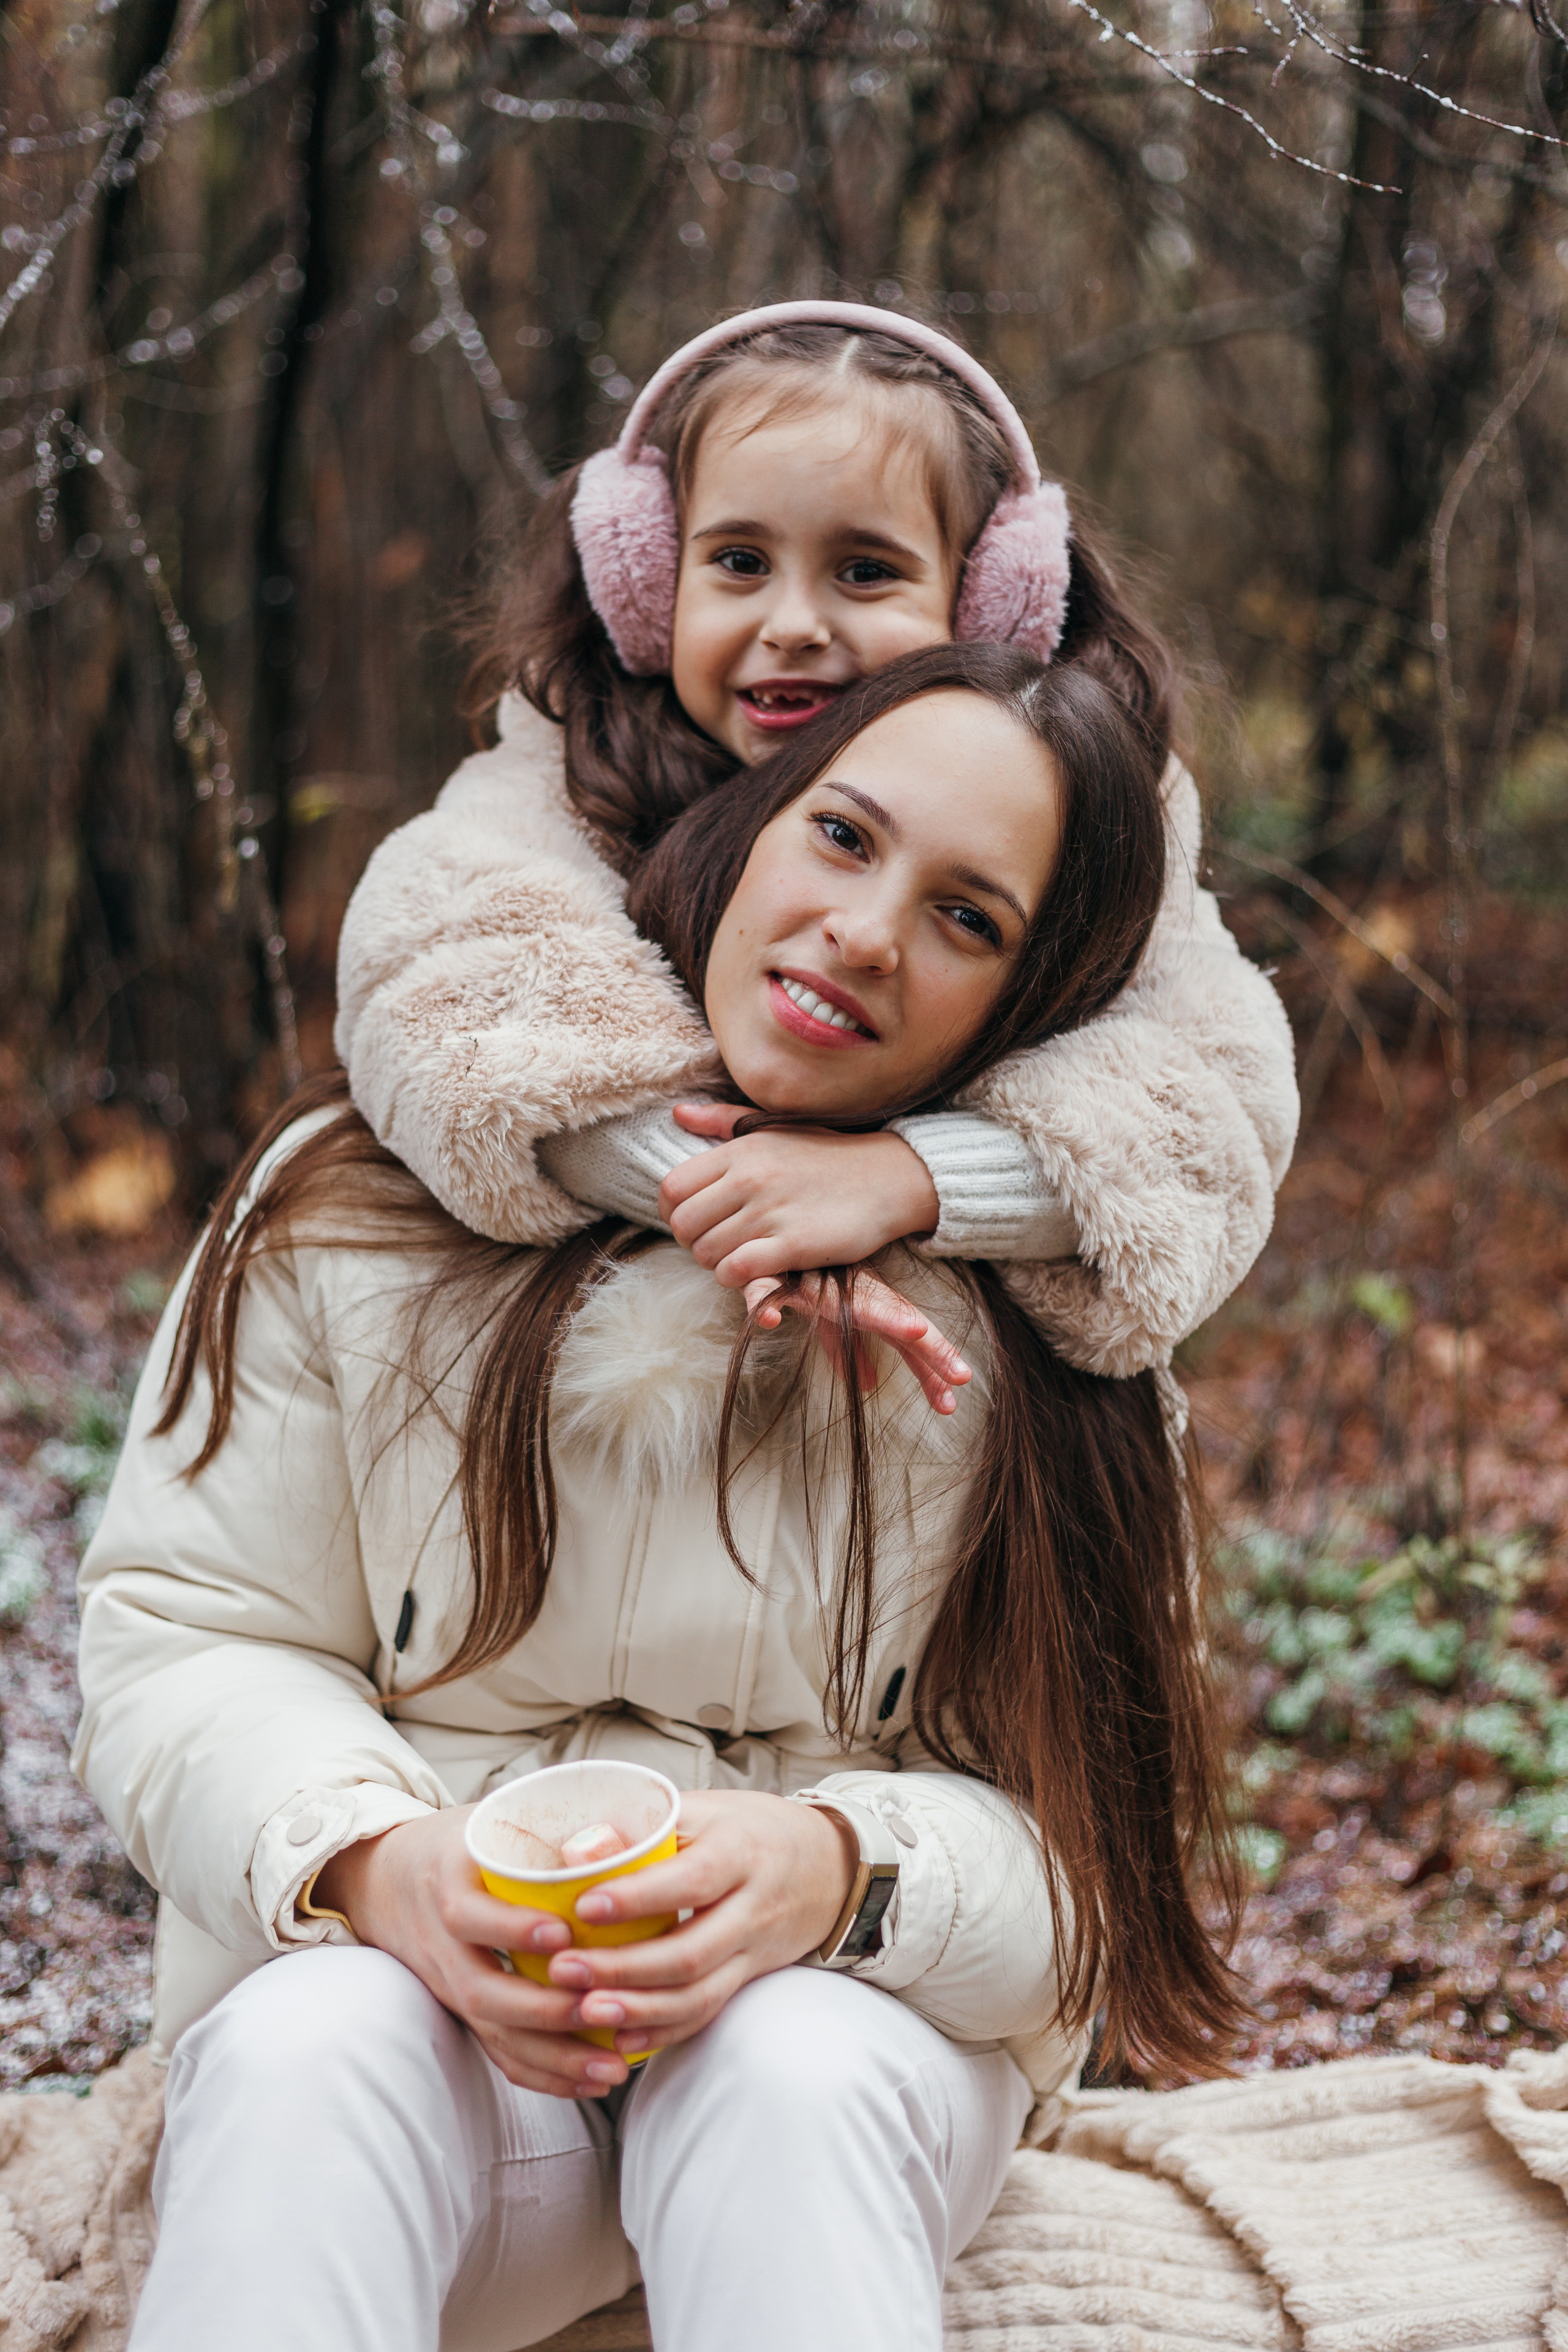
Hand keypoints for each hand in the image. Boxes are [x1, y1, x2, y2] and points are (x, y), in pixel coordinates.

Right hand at [311, 1808, 630, 2099]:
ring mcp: (449, 1982)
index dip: (512, 1928)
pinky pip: (495, 2049)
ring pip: (492, 2030)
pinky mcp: (461, 2009)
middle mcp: (442, 1942)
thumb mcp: (485, 1822)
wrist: (383, 1879)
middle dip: (545, 2010)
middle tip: (602, 2009)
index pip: (468, 1914)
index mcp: (447, 1885)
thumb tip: (621, 1836)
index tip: (563, 1934)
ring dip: (555, 2055)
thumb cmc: (456, 1845)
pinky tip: (589, 2081)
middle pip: (481, 1991)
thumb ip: (541, 1829)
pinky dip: (541, 2072)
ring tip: (613, 2066)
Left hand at [544, 1790, 857, 2059]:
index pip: (691, 1881)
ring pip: (699, 1994)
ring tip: (584, 2012)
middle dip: (623, 1968)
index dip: (638, 1898)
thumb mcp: (708, 1810)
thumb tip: (578, 1849)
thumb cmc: (751, 1829)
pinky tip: (622, 2038)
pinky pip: (708, 2012)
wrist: (829, 1865)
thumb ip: (649, 1826)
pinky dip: (665, 2031)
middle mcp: (751, 1907)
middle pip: (690, 1952)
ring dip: (639, 2009)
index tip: (583, 1907)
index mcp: (739, 1852)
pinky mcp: (748, 1978)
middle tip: (563, 1970)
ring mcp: (753, 1950)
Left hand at [661, 1110, 938, 1283]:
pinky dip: (736, 1278)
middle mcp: (749, 1178)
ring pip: (706, 1253)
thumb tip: (678, 1112)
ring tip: (738, 1256)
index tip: (696, 1221)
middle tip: (717, 1244)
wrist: (888, 1177)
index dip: (673, 1213)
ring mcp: (771, 1211)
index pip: (671, 1188)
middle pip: (683, 1225)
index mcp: (740, 1151)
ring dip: (715, 1263)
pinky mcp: (794, 1244)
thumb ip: (723, 1120)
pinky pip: (737, 1270)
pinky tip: (754, 1270)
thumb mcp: (774, 1128)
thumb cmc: (827, 1154)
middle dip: (693, 1243)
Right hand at [744, 1267, 971, 1415]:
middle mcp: (853, 1294)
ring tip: (917, 1331)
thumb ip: (849, 1349)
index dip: (936, 1359)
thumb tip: (871, 1385)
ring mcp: (822, 1283)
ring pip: (853, 1299)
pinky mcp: (780, 1277)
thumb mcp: (831, 1316)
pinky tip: (770, 1319)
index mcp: (870, 1304)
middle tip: (963, 1372)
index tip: (959, 1388)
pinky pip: (771, 1290)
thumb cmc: (809, 1278)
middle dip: (932, 1346)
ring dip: (885, 1314)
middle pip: (901, 1321)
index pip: (911, 1336)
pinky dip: (766, 1302)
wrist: (775, 1231)